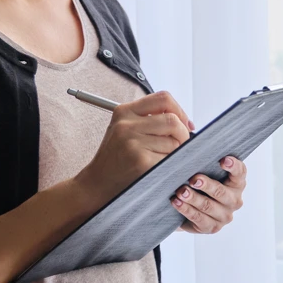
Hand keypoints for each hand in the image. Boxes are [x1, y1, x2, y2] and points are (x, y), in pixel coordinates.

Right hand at [77, 91, 194, 205]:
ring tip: (162, 158)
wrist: (97, 183)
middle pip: (172, 120)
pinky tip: (158, 168)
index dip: (180, 110)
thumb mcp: (124, 129)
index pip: (163, 98)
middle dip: (183, 134)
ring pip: (174, 141)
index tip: (185, 124)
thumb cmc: (115, 158)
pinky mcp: (140, 161)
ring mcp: (133, 142)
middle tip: (180, 145)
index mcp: (124, 111)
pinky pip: (169, 158)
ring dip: (176, 152)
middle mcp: (127, 124)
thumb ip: (148, 118)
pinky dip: (170, 164)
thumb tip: (184, 120)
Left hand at [172, 156, 246, 233]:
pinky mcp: (212, 227)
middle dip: (206, 185)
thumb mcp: (205, 170)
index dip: (233, 166)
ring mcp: (224, 216)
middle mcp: (234, 200)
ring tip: (181, 192)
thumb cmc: (200, 182)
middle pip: (221, 192)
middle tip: (193, 179)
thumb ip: (204, 159)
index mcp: (237, 182)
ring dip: (193, 198)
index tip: (223, 160)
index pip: (240, 172)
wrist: (192, 207)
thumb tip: (192, 141)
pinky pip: (199, 218)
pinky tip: (177, 203)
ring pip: (208, 206)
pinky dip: (186, 210)